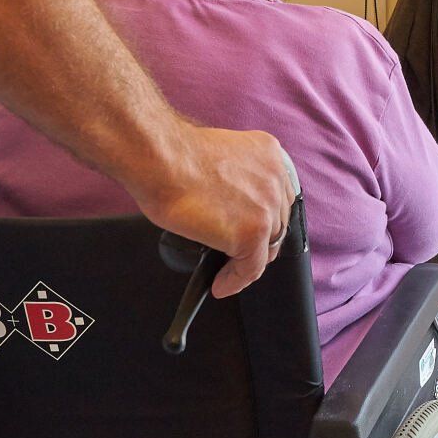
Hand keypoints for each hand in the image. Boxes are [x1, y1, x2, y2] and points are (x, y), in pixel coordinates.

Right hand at [135, 123, 296, 298]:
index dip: (264, 218)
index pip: (278, 197)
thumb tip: (230, 205)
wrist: (159, 158)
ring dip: (245, 262)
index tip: (251, 231)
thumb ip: (236, 178)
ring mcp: (266, 206)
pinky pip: (250, 268)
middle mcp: (275, 177)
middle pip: (276, 223)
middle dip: (258, 242)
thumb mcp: (220, 157)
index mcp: (269, 153)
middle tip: (236, 255)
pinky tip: (220, 284)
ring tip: (226, 272)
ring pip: (266, 247)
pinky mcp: (251, 233)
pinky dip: (234, 281)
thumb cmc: (171, 155)